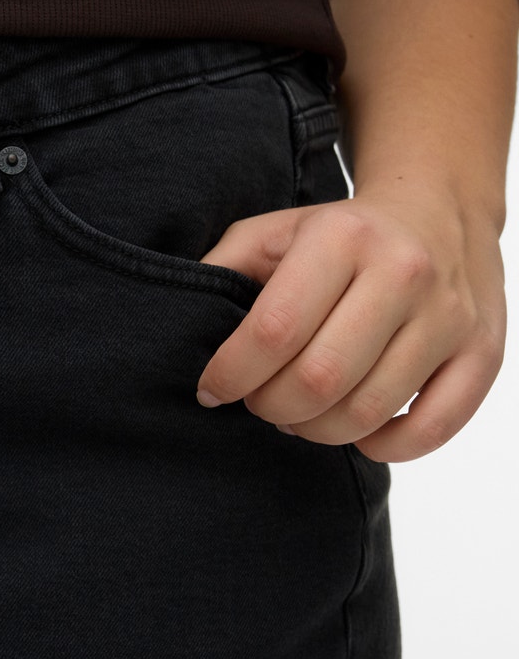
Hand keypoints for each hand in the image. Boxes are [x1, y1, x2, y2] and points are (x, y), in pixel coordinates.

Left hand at [193, 183, 506, 461]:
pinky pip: (431, 429)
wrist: (440, 211)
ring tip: (300, 413)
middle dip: (270, 407)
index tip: (213, 390)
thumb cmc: (340, 235)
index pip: (274, 331)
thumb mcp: (274, 232)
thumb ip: (223, 272)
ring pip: (368, 412)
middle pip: (319, 381)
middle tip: (259, 403)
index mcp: (343, 239)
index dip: (231, 375)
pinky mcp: (481, 353)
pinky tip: (356, 430)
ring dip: (317, 430)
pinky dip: (383, 447)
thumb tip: (177, 327)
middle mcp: (403, 273)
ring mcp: (449, 316)